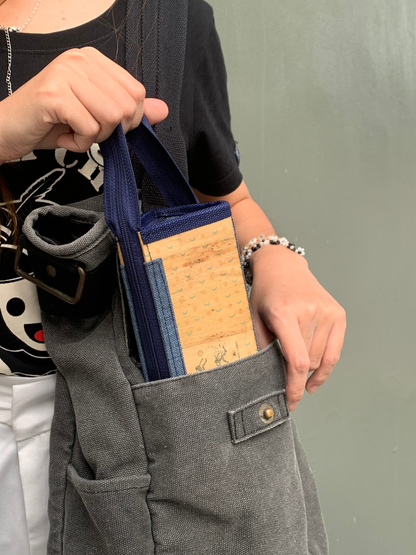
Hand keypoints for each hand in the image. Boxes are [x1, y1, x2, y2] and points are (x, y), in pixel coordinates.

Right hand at [0, 47, 167, 162]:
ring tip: (72, 131)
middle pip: (126, 107)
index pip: (136, 92)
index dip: (127, 120)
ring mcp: (66, 74)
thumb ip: (129, 111)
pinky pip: (89, 129)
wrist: (9, 130)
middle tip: (85, 129)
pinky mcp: (54, 94)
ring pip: (110, 119)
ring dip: (93, 138)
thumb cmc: (51, 122)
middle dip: (109, 131)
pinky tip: (62, 135)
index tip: (103, 125)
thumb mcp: (95, 115)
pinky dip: (78, 143)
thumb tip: (162, 110)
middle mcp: (80, 60)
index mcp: (93, 60)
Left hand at [249, 245, 345, 410]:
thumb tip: (267, 383)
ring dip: (308, 369)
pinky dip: (325, 367)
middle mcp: (309, 311)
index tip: (291, 402)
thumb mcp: (254, 319)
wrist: (282, 267)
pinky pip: (334, 351)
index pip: (296, 360)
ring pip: (320, 359)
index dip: (294, 386)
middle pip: (308, 362)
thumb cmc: (265, 295)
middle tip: (283, 377)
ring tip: (295, 366)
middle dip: (295, 375)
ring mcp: (327, 311)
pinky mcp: (338, 313)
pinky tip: (314, 379)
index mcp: (284, 313)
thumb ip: (261, 349)